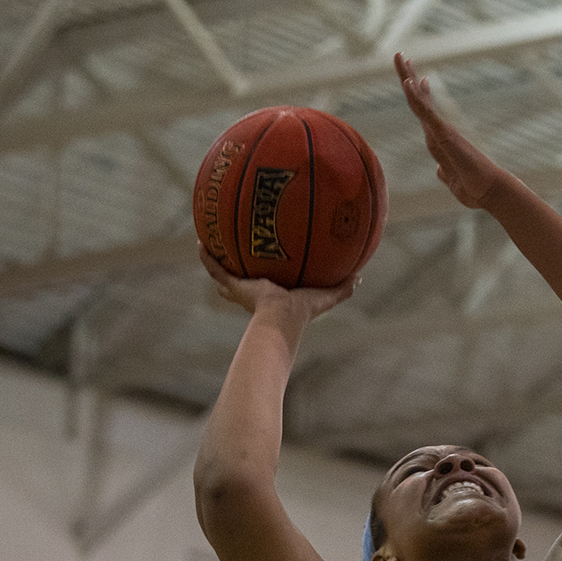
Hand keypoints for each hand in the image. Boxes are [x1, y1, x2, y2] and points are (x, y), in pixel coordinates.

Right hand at [200, 246, 356, 320]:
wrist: (282, 317)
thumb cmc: (303, 312)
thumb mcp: (325, 297)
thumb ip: (343, 288)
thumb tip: (361, 277)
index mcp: (273, 296)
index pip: (267, 287)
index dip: (264, 280)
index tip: (265, 269)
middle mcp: (254, 294)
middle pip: (242, 283)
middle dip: (237, 274)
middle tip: (233, 257)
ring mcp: (240, 290)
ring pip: (224, 276)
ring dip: (217, 262)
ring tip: (210, 242)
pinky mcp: (233, 286)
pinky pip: (215, 269)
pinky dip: (207, 258)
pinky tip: (201, 243)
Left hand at [395, 52, 505, 208]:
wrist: (490, 193)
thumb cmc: (475, 189)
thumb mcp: (452, 182)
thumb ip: (444, 173)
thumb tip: (439, 170)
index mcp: (438, 139)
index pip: (424, 112)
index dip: (418, 94)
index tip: (415, 77)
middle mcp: (439, 131)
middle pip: (418, 99)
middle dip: (408, 76)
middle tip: (399, 54)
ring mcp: (442, 131)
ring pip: (419, 100)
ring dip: (407, 76)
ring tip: (399, 56)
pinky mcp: (445, 135)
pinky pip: (426, 113)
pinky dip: (416, 97)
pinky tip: (407, 82)